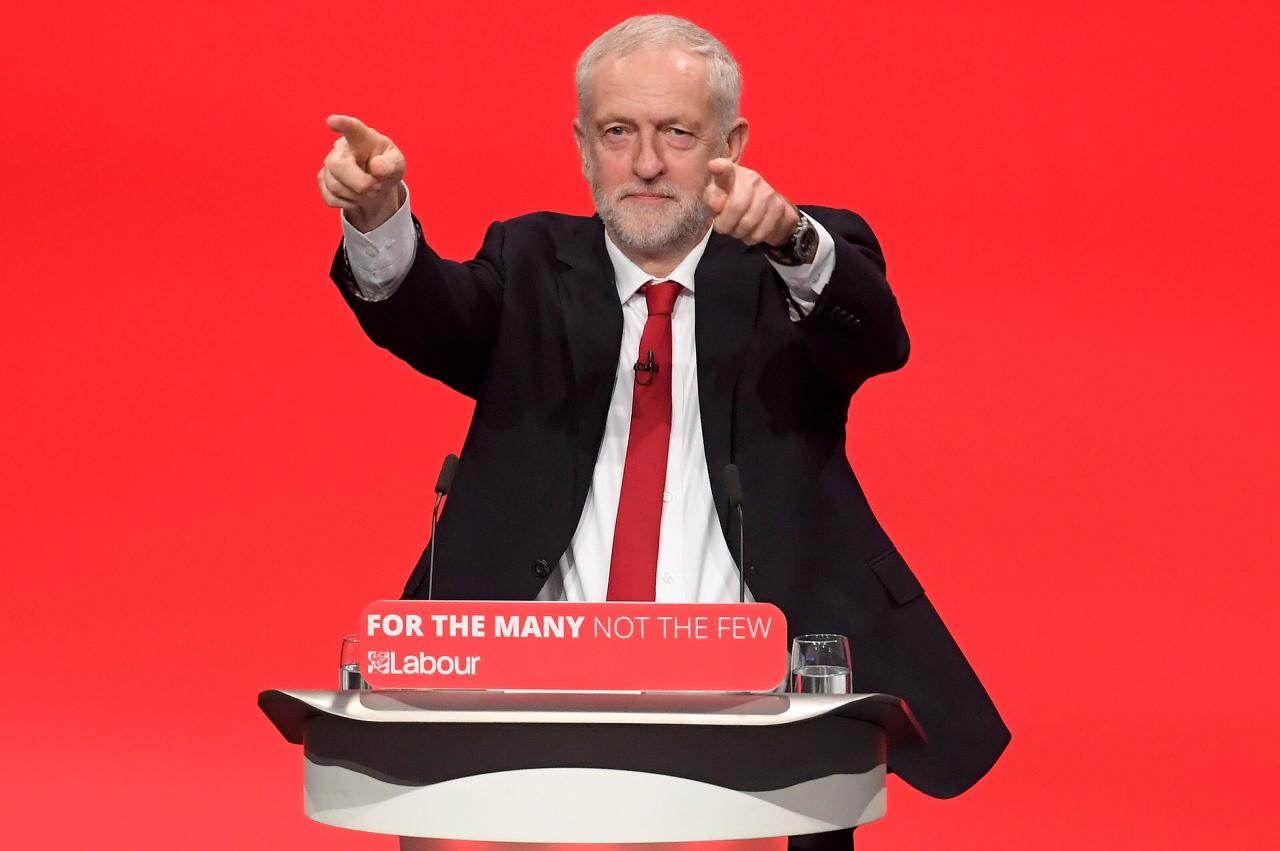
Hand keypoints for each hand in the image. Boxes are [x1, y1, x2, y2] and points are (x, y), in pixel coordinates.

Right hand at [318, 114, 406, 231]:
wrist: (376, 184)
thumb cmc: (386, 167)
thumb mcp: (397, 165)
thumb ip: (392, 165)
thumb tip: (377, 167)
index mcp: (362, 137)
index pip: (352, 128)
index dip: (342, 124)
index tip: (332, 121)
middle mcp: (341, 148)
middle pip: (337, 166)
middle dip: (359, 183)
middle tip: (376, 185)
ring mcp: (329, 164)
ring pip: (335, 186)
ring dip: (358, 196)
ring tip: (369, 189)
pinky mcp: (323, 180)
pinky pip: (330, 198)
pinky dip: (348, 203)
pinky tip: (356, 195)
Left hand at [701, 159, 798, 247]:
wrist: (763, 206)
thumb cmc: (732, 201)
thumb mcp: (716, 199)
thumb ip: (712, 199)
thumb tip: (718, 205)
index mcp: (732, 173)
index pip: (724, 169)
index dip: (719, 168)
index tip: (714, 166)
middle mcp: (752, 179)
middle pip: (736, 207)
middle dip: (725, 225)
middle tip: (724, 226)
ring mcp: (769, 192)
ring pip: (748, 224)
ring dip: (738, 233)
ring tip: (737, 227)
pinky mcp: (780, 208)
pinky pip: (759, 233)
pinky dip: (750, 238)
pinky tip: (749, 231)